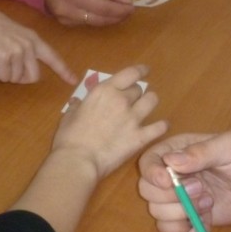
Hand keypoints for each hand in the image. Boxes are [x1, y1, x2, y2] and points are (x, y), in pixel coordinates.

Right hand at [0, 0, 76, 84]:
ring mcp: (18, 51)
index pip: (53, 56)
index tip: (73, 81)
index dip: (63, 70)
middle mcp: (29, 45)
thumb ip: (22, 46)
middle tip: (6, 69)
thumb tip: (24, 67)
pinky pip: (3, 77)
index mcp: (33, 38)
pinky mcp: (5, 58)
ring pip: (15, 78)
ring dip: (3, 73)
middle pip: (33, 77)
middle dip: (20, 79)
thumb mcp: (11, 31)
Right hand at [12, 64, 166, 231]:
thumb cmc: (69, 138)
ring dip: (150, 102)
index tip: (145, 70)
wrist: (79, 161)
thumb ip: (77, 106)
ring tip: (146, 108)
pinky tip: (161, 126)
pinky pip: (160, 127)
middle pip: (139, 89)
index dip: (140, 70)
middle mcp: (122, 100)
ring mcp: (133, 118)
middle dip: (136, 93)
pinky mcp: (141, 137)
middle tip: (132, 100)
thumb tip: (77, 102)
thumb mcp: (69, 116)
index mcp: (104, 91)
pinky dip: (162, 125)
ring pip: (152, 101)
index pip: (130, 73)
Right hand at [45, 0, 134, 26]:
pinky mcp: (63, 23)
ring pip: (94, 24)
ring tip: (120, 12)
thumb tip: (127, 1)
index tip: (132, 6)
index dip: (120, 10)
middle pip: (100, 19)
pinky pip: (85, 23)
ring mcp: (64, 18)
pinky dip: (97, 19)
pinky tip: (103, 13)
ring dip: (109, 20)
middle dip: (118, 17)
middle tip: (129, 11)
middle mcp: (68, 9)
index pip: (103, 8)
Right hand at [138, 132, 230, 231]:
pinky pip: (169, 229)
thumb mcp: (230, 147)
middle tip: (201, 190)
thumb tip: (170, 161)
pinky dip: (182, 229)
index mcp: (179, 150)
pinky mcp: (192, 217)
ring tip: (209, 202)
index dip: (152, 173)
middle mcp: (175, 174)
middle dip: (169, 195)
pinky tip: (206, 218)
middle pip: (148, 190)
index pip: (148, 161)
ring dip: (179, 212)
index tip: (168, 181)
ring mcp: (182, 198)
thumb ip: (200, 153)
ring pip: (156, 211)